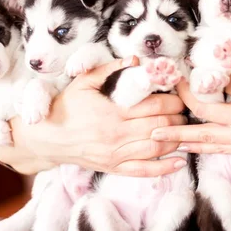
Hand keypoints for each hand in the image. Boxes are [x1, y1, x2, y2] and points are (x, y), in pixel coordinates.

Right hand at [0, 58, 187, 175]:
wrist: (46, 138)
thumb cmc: (66, 106)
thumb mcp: (84, 82)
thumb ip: (110, 70)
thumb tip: (136, 59)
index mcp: (112, 112)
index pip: (154, 106)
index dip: (172, 101)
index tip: (179, 95)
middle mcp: (116, 135)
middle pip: (160, 127)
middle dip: (178, 118)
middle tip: (185, 111)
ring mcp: (116, 154)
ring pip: (156, 148)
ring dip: (176, 139)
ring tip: (184, 129)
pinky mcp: (114, 168)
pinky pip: (144, 171)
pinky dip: (164, 168)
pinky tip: (180, 162)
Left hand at [151, 74, 230, 159]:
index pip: (220, 79)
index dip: (200, 70)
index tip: (185, 62)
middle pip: (203, 108)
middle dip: (181, 98)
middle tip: (166, 89)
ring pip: (204, 136)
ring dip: (179, 133)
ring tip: (154, 131)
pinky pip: (218, 150)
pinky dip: (199, 148)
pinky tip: (182, 146)